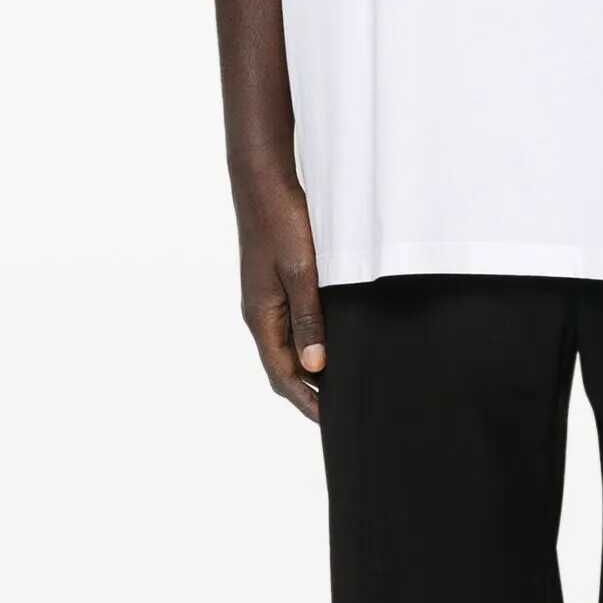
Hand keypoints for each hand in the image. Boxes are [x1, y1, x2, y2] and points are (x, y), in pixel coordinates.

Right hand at [235, 170, 324, 422]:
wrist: (263, 181)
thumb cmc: (281, 222)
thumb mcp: (301, 272)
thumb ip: (309, 320)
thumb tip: (315, 367)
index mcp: (261, 317)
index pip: (283, 375)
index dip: (307, 402)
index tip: (333, 422)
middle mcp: (260, 314)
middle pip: (283, 367)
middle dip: (309, 393)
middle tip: (342, 411)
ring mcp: (266, 300)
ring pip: (288, 348)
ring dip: (310, 369)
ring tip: (340, 385)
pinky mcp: (276, 285)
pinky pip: (292, 326)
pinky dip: (311, 344)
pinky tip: (332, 344)